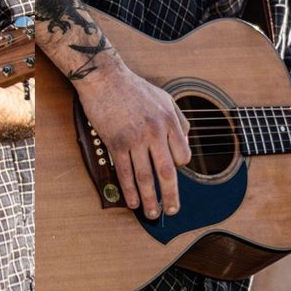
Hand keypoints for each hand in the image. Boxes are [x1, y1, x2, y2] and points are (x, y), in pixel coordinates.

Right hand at [73, 68, 190, 218]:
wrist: (104, 77)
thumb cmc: (133, 86)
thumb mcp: (164, 97)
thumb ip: (179, 119)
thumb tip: (187, 141)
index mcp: (169, 121)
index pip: (183, 155)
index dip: (179, 167)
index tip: (172, 173)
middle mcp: (155, 132)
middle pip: (167, 172)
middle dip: (171, 196)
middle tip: (173, 211)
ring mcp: (135, 138)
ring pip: (145, 176)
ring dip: (149, 199)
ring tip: (151, 213)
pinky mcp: (116, 142)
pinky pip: (124, 171)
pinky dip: (129, 190)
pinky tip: (132, 201)